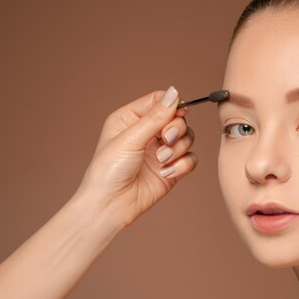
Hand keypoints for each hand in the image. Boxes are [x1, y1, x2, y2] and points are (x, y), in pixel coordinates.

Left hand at [74, 86, 196, 228]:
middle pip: (178, 119)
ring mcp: (161, 151)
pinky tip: (166, 173)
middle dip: (176, 129)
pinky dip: (182, 165)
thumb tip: (175, 93)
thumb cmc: (108, 171)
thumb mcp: (130, 138)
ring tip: (161, 161)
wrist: (110, 205)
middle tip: (166, 140)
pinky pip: (190, 159)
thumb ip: (155, 117)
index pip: (160, 101)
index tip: (176, 114)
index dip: (172, 105)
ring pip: (187, 138)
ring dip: (178, 149)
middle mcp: (148, 133)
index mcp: (131, 118)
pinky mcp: (171, 169)